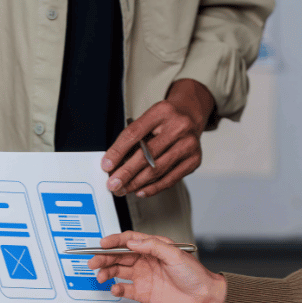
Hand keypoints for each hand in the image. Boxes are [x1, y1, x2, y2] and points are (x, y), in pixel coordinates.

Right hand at [88, 231, 226, 302]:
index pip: (128, 240)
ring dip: (106, 272)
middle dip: (104, 257)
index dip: (114, 241)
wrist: (205, 298)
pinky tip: (114, 288)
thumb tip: (131, 241)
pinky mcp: (143, 292)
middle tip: (93, 261)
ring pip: (118, 271)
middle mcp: (146, 260)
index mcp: (153, 247)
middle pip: (119, 256)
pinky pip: (125, 289)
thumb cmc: (195, 274)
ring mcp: (143, 276)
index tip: (102, 243)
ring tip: (100, 276)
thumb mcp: (175, 254)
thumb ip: (152, 246)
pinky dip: (117, 288)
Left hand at [102, 79, 214, 197]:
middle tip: (113, 184)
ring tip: (123, 189)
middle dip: (126, 173)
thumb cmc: (165, 120)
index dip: (118, 152)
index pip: (134, 134)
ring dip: (137, 183)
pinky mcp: (194, 160)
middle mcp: (179, 126)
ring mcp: (189, 144)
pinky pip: (170, 179)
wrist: (191, 116)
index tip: (106, 165)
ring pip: (157, 169)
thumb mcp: (148, 119)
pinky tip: (140, 191)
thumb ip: (133, 138)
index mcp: (162, 111)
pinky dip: (153, 188)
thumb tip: (114, 165)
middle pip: (147, 155)